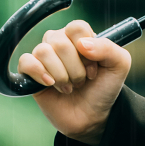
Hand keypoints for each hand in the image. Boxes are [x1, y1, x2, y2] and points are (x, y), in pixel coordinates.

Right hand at [18, 19, 131, 144]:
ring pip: (43, 51)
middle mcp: (60, 43)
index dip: (86, 50)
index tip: (93, 70)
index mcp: (80, 37)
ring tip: (69, 87)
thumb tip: (82, 43)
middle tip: (81, 82)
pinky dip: (38, 73)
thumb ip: (108, 48)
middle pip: (59, 41)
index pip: (76, 28)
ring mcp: (44, 58)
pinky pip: (25, 61)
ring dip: (60, 75)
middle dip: (75, 68)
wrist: (91, 117)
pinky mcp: (30, 74)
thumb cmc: (104, 89)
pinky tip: (50, 84)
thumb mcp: (119, 66)